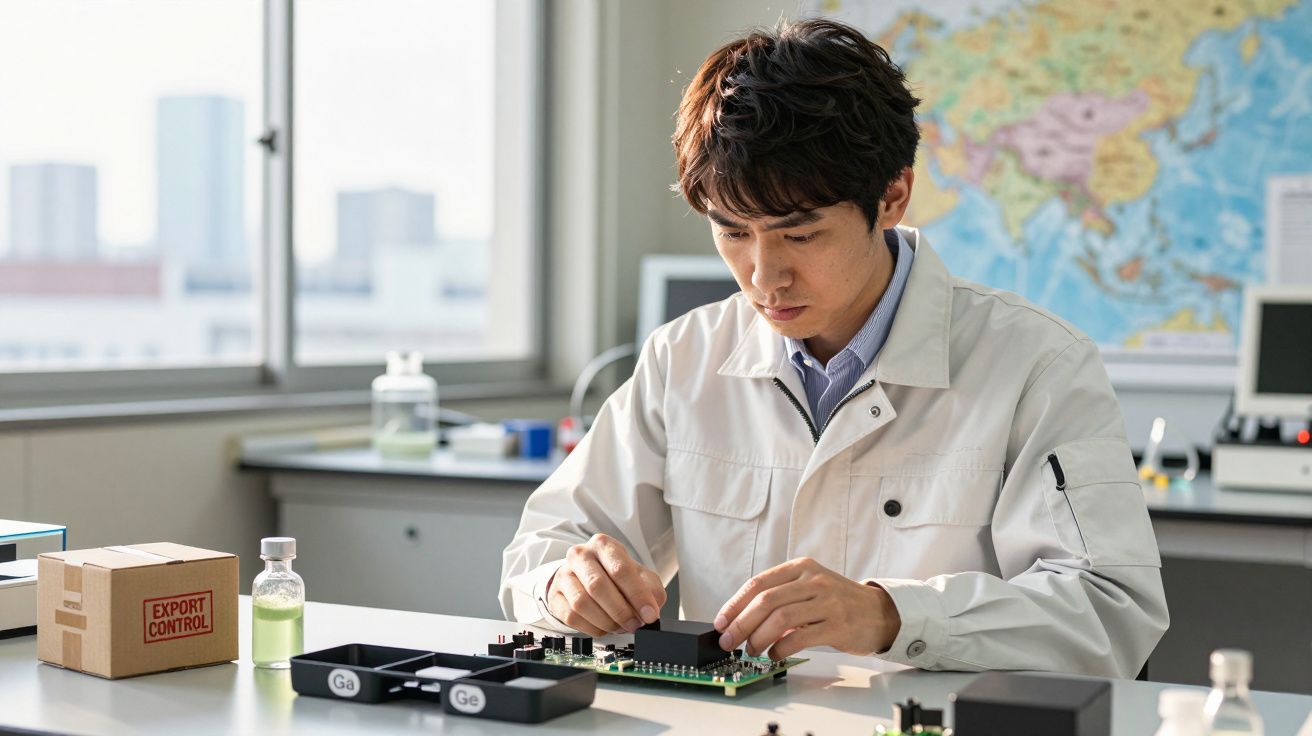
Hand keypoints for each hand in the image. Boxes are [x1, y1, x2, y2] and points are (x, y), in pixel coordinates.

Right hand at [546, 533, 665, 636]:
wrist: (586, 576)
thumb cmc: (615, 575)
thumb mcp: (640, 576)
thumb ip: (650, 590)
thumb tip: (651, 610)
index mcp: (603, 545)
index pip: (620, 569)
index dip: (637, 595)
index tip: (649, 614)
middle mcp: (580, 555)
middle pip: (597, 586)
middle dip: (620, 611)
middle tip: (635, 625)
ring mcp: (564, 575)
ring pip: (582, 603)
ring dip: (606, 621)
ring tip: (620, 626)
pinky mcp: (555, 595)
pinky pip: (572, 617)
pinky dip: (592, 627)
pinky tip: (604, 626)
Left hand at [713, 557, 900, 659]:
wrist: (881, 612)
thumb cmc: (839, 602)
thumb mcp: (810, 588)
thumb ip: (781, 597)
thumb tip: (741, 619)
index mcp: (801, 568)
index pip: (758, 583)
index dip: (735, 604)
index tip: (721, 622)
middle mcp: (813, 581)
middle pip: (766, 600)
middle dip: (741, 623)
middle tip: (728, 641)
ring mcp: (827, 602)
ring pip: (780, 618)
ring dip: (758, 638)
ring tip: (751, 650)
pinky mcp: (837, 624)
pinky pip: (800, 637)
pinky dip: (781, 648)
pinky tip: (774, 655)